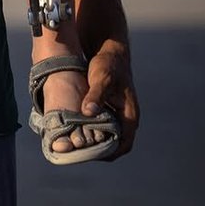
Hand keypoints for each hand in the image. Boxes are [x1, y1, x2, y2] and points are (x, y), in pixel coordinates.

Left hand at [82, 43, 138, 158]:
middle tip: (78, 152)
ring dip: (94, 140)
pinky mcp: (108, 109)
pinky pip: (101, 126)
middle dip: (98, 149)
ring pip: (107, 136)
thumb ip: (96, 95)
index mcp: (130, 115)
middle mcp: (125, 118)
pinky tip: (76, 128)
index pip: (124, 145)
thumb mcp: (102, 78)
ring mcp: (117, 114)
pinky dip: (90, 130)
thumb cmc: (109, 64)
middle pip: (114, 144)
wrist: (109, 50)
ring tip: (75, 143)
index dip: (109, 154)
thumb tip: (88, 112)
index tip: (90, 155)